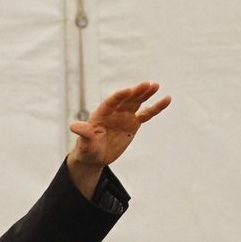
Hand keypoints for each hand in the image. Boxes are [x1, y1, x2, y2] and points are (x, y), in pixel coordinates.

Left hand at [66, 81, 170, 197]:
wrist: (95, 157)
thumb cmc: (87, 149)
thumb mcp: (86, 143)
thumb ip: (84, 133)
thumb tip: (73, 126)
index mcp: (101, 114)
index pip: (111, 102)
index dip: (119, 96)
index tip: (128, 90)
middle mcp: (114, 112)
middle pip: (126, 100)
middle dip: (136, 92)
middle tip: (147, 84)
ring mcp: (124, 116)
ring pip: (137, 103)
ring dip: (146, 94)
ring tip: (155, 85)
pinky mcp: (133, 123)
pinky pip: (146, 114)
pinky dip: (156, 107)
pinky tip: (167, 99)